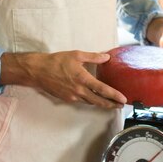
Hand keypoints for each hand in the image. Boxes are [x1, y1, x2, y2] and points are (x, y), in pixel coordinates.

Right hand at [0, 50, 126, 108]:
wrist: (38, 71)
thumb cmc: (57, 61)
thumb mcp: (76, 55)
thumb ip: (93, 57)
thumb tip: (106, 57)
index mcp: (83, 79)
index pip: (103, 90)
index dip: (114, 96)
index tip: (123, 99)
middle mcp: (79, 91)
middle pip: (99, 101)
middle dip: (111, 104)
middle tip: (121, 106)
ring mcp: (73, 97)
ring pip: (91, 102)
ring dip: (102, 104)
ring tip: (111, 104)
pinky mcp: (67, 99)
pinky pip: (82, 101)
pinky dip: (91, 101)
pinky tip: (95, 99)